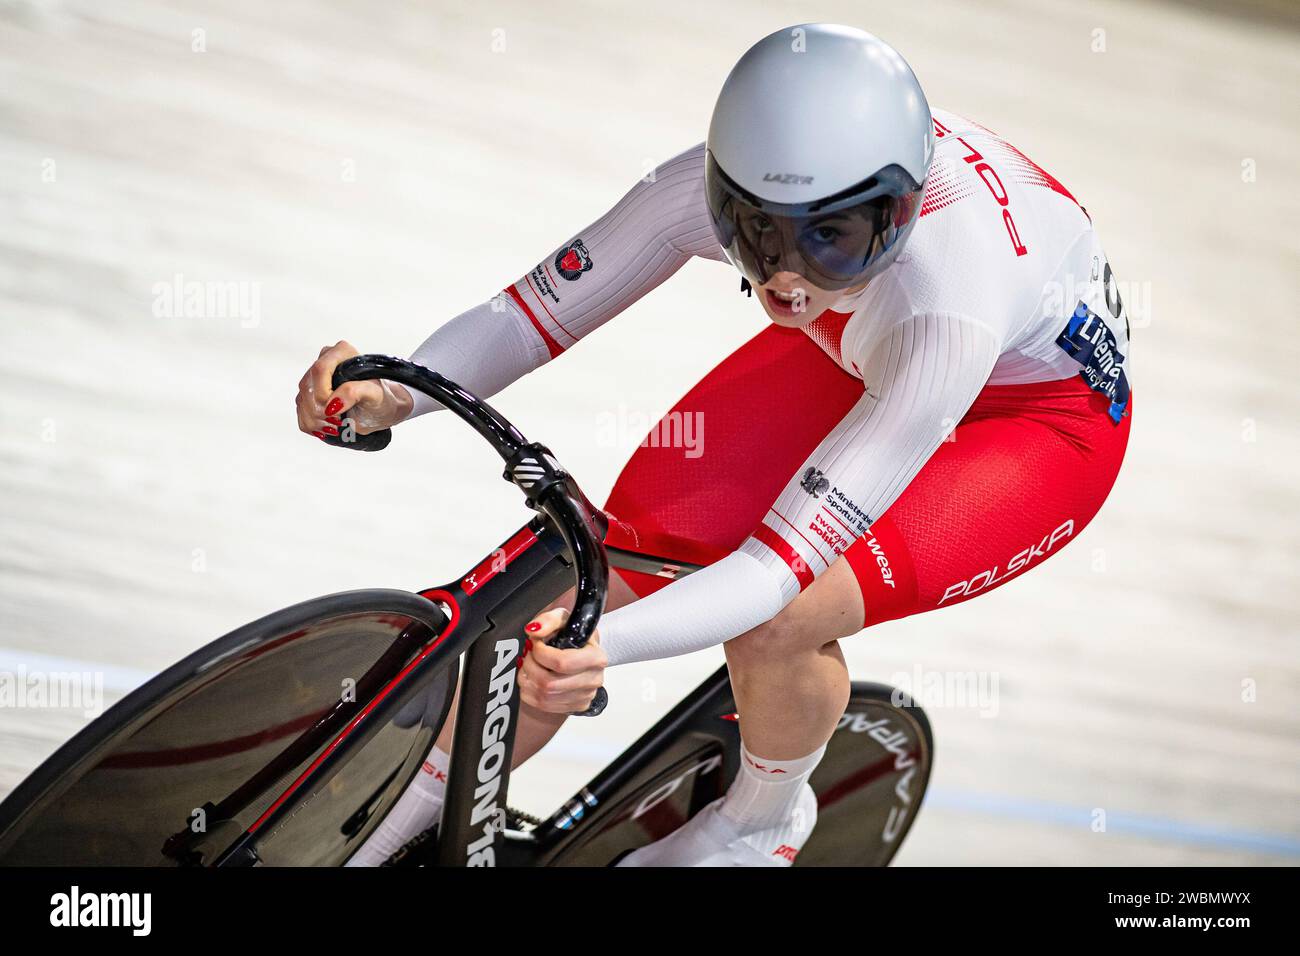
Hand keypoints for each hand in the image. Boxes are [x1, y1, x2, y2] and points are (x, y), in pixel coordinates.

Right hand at [295, 340, 413, 439]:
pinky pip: (300, 412)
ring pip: (302, 401)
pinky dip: (312, 425)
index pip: (320, 369)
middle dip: (321, 410)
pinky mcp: (310, 395)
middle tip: (340, 421)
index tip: (337, 410)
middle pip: (307, 387)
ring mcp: (315, 378)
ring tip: (337, 425)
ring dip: (317, 420)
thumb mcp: (376, 394)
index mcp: (342, 352)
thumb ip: (356, 392)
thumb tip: (333, 403)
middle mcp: (325, 361)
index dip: (324, 393)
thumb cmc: (382, 399)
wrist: (382, 410)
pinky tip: (328, 426)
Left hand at [518, 608, 606, 714]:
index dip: (541, 654)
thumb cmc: (572, 636)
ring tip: (528, 665)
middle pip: (550, 683)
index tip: (536, 644)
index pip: (562, 663)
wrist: (578, 652)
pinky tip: (532, 678)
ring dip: (528, 680)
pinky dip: (530, 692)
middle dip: (531, 667)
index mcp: (596, 657)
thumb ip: (548, 620)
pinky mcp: (575, 706)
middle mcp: (594, 679)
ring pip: (544, 696)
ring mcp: (585, 696)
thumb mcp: (563, 619)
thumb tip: (534, 631)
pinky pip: (543, 705)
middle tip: (528, 655)